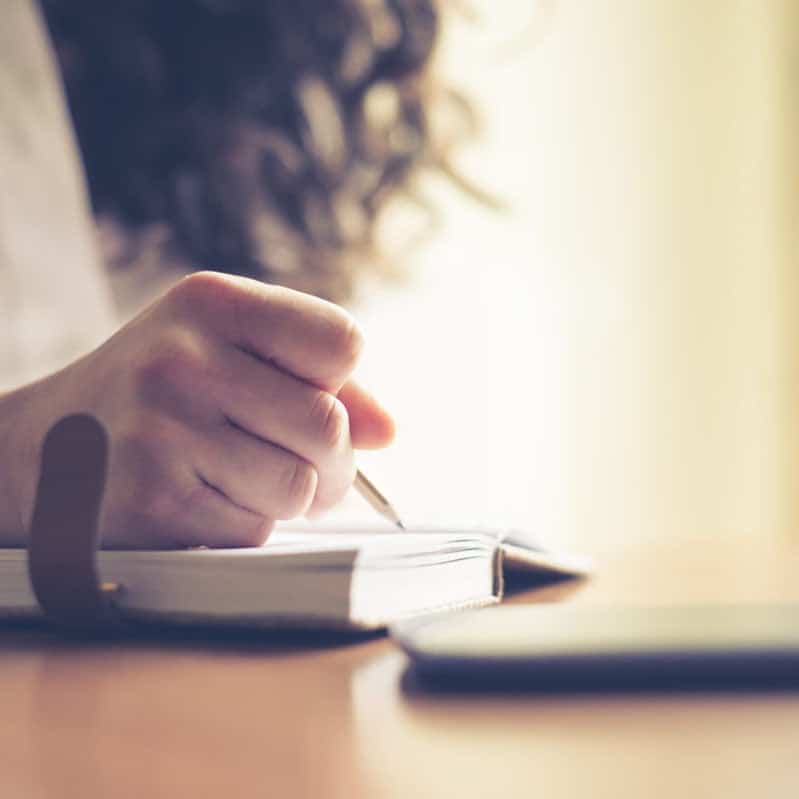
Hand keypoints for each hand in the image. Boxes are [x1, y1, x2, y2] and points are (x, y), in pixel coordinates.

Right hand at [0, 272, 393, 547]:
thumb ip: (316, 379)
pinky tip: (203, 500)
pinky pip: (254, 531)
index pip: (342, 342)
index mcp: (212, 302)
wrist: (44, 449)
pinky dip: (244, 526)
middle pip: (329, 425)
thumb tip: (388, 432)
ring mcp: (165, 430)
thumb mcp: (224, 350)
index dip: (337, 380)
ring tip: (245, 477)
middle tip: (297, 458)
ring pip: (299, 487)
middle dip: (330, 458)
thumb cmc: (158, 394)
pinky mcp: (154, 501)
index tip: (306, 392)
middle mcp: (184, 358)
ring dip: (289, 496)